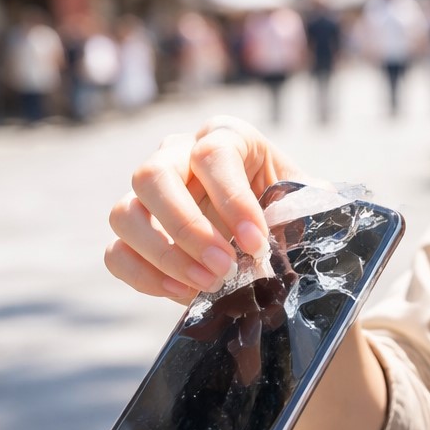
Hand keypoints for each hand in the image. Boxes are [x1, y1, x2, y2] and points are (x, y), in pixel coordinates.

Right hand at [105, 116, 304, 301]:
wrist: (269, 232)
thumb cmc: (289, 206)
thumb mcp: (304, 199)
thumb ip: (308, 204)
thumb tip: (314, 217)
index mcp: (224, 136)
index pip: (212, 154)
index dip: (232, 201)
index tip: (256, 242)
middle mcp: (176, 154)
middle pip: (152, 176)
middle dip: (187, 228)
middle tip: (224, 267)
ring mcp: (148, 193)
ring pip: (124, 213)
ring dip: (164, 255)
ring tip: (207, 284)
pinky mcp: (133, 232)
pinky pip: (115, 252)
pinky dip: (145, 277)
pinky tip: (185, 293)